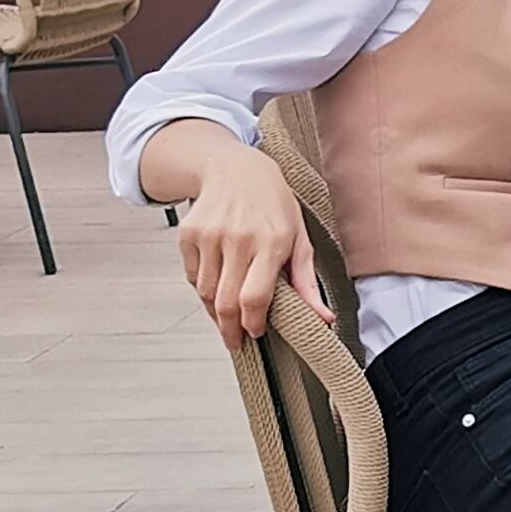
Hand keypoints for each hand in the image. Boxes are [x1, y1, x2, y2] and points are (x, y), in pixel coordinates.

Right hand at [175, 153, 333, 349]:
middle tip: (236, 340)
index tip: (256, 333)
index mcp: (272, 242)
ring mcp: (209, 236)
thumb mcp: (300, 239)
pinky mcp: (188, 235)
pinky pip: (192, 276)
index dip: (252, 323)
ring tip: (228, 314)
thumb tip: (323, 319)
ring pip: (205, 293)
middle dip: (230, 329)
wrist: (237, 171)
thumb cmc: (274, 207)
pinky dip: (203, 287)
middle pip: (226, 302)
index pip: (254, 297)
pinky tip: (218, 281)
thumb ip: (307, 283)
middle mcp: (238, 239)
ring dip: (216, 311)